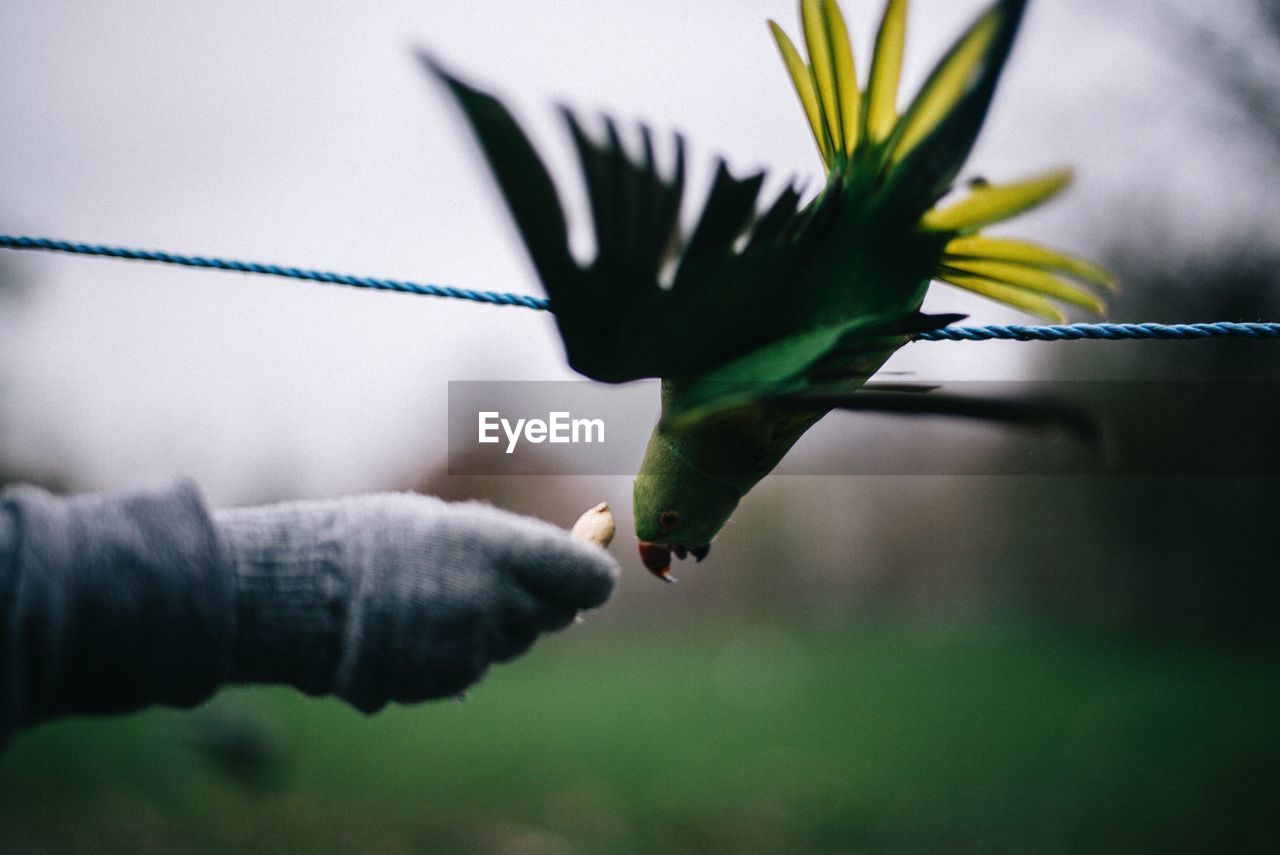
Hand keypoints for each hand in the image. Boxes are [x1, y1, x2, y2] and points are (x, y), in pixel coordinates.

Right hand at [215, 493, 617, 712]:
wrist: (299, 594)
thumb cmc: (371, 541)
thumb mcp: (445, 526)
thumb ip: (508, 551)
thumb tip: (565, 571)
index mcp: (497, 548)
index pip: (586, 579)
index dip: (589, 579)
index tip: (585, 577)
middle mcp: (493, 601)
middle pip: (551, 615)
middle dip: (530, 601)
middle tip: (485, 581)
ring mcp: (470, 648)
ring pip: (509, 644)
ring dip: (488, 627)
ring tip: (430, 601)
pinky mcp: (445, 683)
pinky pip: (472, 670)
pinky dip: (454, 654)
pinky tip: (411, 631)